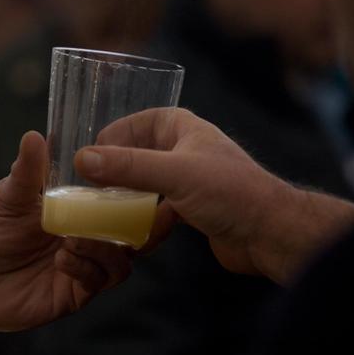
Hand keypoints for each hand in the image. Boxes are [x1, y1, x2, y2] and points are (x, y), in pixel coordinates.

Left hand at [0, 132, 132, 331]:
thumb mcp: (8, 199)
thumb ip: (26, 172)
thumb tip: (34, 136)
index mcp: (82, 215)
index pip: (124, 206)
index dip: (145, 198)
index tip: (154, 181)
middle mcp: (90, 243)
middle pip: (135, 238)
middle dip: (145, 227)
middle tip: (138, 212)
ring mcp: (84, 271)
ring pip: (120, 263)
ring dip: (105, 248)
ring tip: (76, 237)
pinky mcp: (74, 297)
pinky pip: (95, 282)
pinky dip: (85, 267)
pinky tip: (63, 258)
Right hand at [73, 109, 353, 283]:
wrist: (270, 234)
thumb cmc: (231, 193)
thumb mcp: (175, 174)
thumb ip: (129, 166)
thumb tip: (83, 159)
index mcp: (185, 128)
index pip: (142, 120)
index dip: (115, 133)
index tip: (91, 151)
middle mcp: (187, 150)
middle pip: (141, 152)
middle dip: (116, 166)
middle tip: (89, 182)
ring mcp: (191, 180)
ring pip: (148, 181)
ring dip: (127, 192)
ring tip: (102, 204)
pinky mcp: (194, 208)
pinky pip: (158, 206)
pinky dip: (142, 215)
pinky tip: (128, 228)